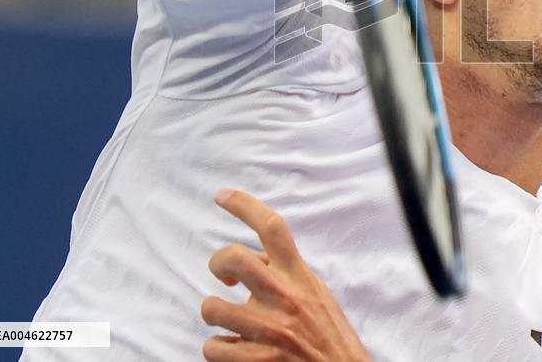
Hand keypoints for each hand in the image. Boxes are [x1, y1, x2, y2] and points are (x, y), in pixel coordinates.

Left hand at [201, 190, 371, 361]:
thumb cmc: (328, 334)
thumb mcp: (316, 294)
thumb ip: (288, 274)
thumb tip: (255, 260)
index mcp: (300, 276)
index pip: (273, 228)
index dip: (244, 205)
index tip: (222, 196)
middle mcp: (284, 298)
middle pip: (234, 257)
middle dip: (217, 261)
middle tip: (222, 275)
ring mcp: (269, 330)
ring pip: (212, 308)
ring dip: (215, 315)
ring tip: (230, 322)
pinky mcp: (258, 361)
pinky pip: (213, 348)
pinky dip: (218, 349)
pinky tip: (234, 349)